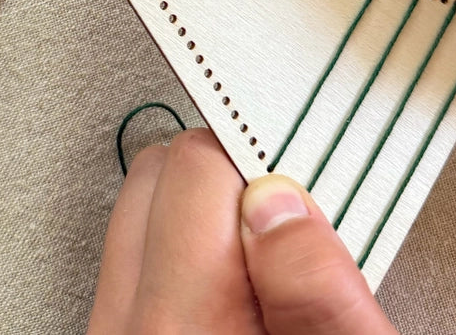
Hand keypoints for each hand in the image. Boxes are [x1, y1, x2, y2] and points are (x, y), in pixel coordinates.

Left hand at [88, 128, 396, 334]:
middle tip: (288, 224)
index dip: (256, 157)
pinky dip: (183, 257)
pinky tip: (234, 296)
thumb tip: (280, 202)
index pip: (192, 168)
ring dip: (201, 219)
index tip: (294, 169)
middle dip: (224, 183)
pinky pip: (135, 267)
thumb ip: (320, 297)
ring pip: (139, 219)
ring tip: (264, 271)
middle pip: (153, 181)